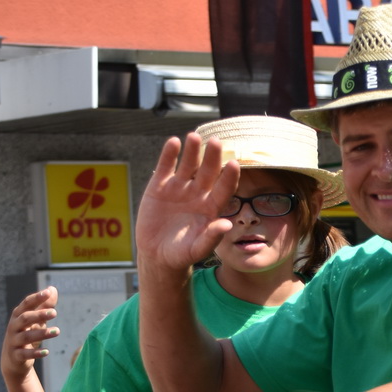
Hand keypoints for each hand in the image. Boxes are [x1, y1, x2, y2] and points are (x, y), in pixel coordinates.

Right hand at [2, 288, 59, 382]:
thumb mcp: (36, 320)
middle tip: (55, 312)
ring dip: (42, 333)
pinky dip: (36, 353)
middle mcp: (14, 327)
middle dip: (39, 315)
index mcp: (18, 316)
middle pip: (25, 318)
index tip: (48, 292)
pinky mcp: (16, 355)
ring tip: (57, 331)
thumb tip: (52, 289)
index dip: (36, 298)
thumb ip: (44, 306)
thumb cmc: (26, 334)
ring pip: (26, 336)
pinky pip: (25, 354)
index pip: (26, 304)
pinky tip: (47, 352)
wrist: (12, 360)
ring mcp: (14, 341)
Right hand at [136, 134, 239, 273]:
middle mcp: (198, 194)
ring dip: (192, 151)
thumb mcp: (197, 249)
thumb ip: (211, 237)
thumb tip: (227, 225)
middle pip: (208, 172)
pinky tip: (174, 142)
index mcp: (212, 207)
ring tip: (194, 137)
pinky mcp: (160, 186)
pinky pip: (166, 167)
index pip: (224, 188)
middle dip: (212, 157)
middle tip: (216, 141)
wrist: (157, 255)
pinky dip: (169, 155)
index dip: (229, 177)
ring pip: (188, 165)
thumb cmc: (182, 254)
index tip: (234, 163)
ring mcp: (179, 188)